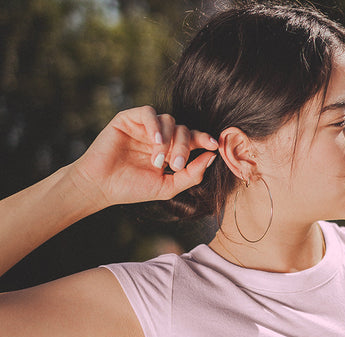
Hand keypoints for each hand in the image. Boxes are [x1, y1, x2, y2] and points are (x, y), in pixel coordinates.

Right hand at [69, 106, 218, 209]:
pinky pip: (149, 112)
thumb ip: (191, 174)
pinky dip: (155, 125)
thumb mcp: (168, 187)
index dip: (204, 139)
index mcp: (170, 151)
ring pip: (168, 120)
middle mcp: (159, 136)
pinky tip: (154, 141)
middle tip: (176, 165)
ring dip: (169, 140)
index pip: (192, 139)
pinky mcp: (128, 118)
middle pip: (183, 129)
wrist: (101, 186)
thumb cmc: (133, 188)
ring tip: (159, 160)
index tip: (215, 146)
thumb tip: (212, 157)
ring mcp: (144, 127)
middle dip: (184, 147)